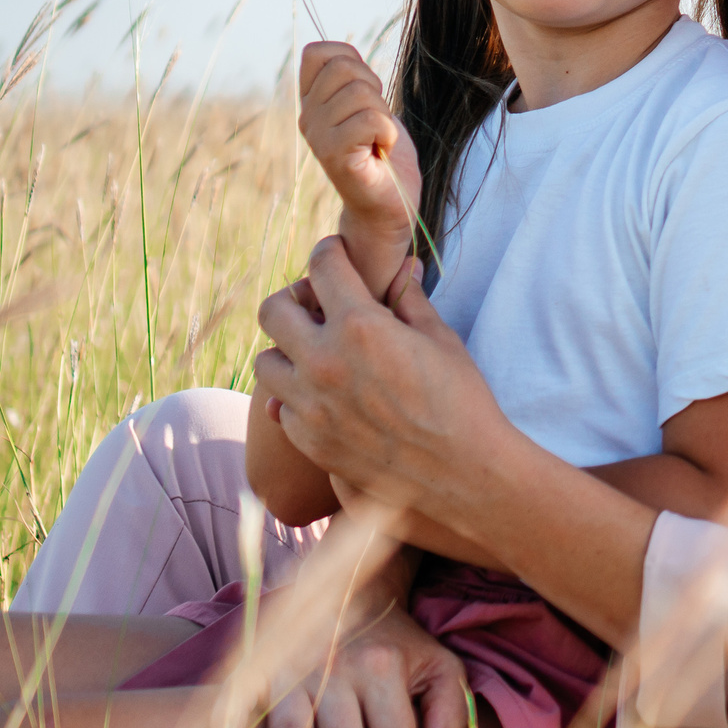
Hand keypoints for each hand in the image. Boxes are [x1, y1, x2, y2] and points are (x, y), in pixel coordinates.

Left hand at [256, 239, 502, 532]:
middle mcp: (324, 360)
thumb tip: (403, 269)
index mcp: (361, 326)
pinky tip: (325, 398)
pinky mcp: (306, 439)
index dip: (329, 252)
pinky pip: (279, 406)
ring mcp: (309, 403)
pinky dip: (296, 398)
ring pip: (265, 361)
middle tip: (317, 307)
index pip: (323, 266)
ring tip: (317, 357)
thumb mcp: (441, 341)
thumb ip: (410, 302)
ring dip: (287, 352)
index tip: (335, 255)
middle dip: (293, 300)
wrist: (462, 475)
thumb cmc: (461, 403)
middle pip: (273, 310)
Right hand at [298, 41, 422, 292]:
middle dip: (374, 90)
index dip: (353, 62)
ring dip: (384, 116)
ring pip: (361, 93)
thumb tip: (343, 53)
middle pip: (344, 67)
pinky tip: (381, 152)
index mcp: (311, 101)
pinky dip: (388, 134)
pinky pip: (371, 120)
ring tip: (377, 141)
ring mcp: (318, 138)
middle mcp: (307, 117)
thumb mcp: (369, 104)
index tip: (366, 95)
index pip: (319, 52)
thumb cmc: (384, 154)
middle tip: (376, 123)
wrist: (391, 205)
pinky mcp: (335, 158)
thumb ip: (353, 79)